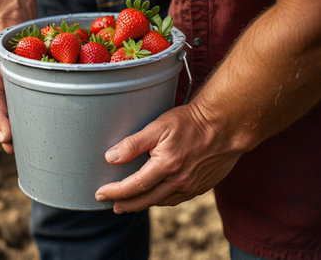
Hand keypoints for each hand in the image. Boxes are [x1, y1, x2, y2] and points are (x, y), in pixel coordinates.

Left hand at [95, 103, 242, 212]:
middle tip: (113, 205)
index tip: (100, 194)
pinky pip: (176, 200)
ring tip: (130, 203)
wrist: (226, 125)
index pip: (133, 186)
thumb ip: (133, 144)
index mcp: (165, 167)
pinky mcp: (201, 187)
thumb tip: (110, 157)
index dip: (115, 192)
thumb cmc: (191, 122)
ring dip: (143, 204)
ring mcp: (191, 187)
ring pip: (161, 202)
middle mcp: (178, 182)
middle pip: (145, 200)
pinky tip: (156, 196)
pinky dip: (161, 200)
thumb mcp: (158, 127)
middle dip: (126, 204)